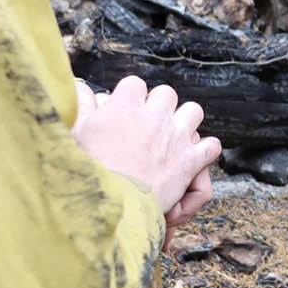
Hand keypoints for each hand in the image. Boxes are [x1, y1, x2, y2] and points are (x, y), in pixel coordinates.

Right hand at [71, 76, 219, 238]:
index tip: (125, 110)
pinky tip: (195, 157)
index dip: (131, 97)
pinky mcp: (190, 161)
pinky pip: (212, 146)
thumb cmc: (86, 171)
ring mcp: (176, 136)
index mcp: (125, 105)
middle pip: (166, 94)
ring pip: (194, 111)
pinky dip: (206, 151)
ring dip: (186, 121)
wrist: (109, 204)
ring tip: (174, 136)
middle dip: (160, 106)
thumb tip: (80, 86)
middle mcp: (154, 115)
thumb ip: (81, 105)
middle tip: (150, 124)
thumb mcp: (76, 133)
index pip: (135, 84)